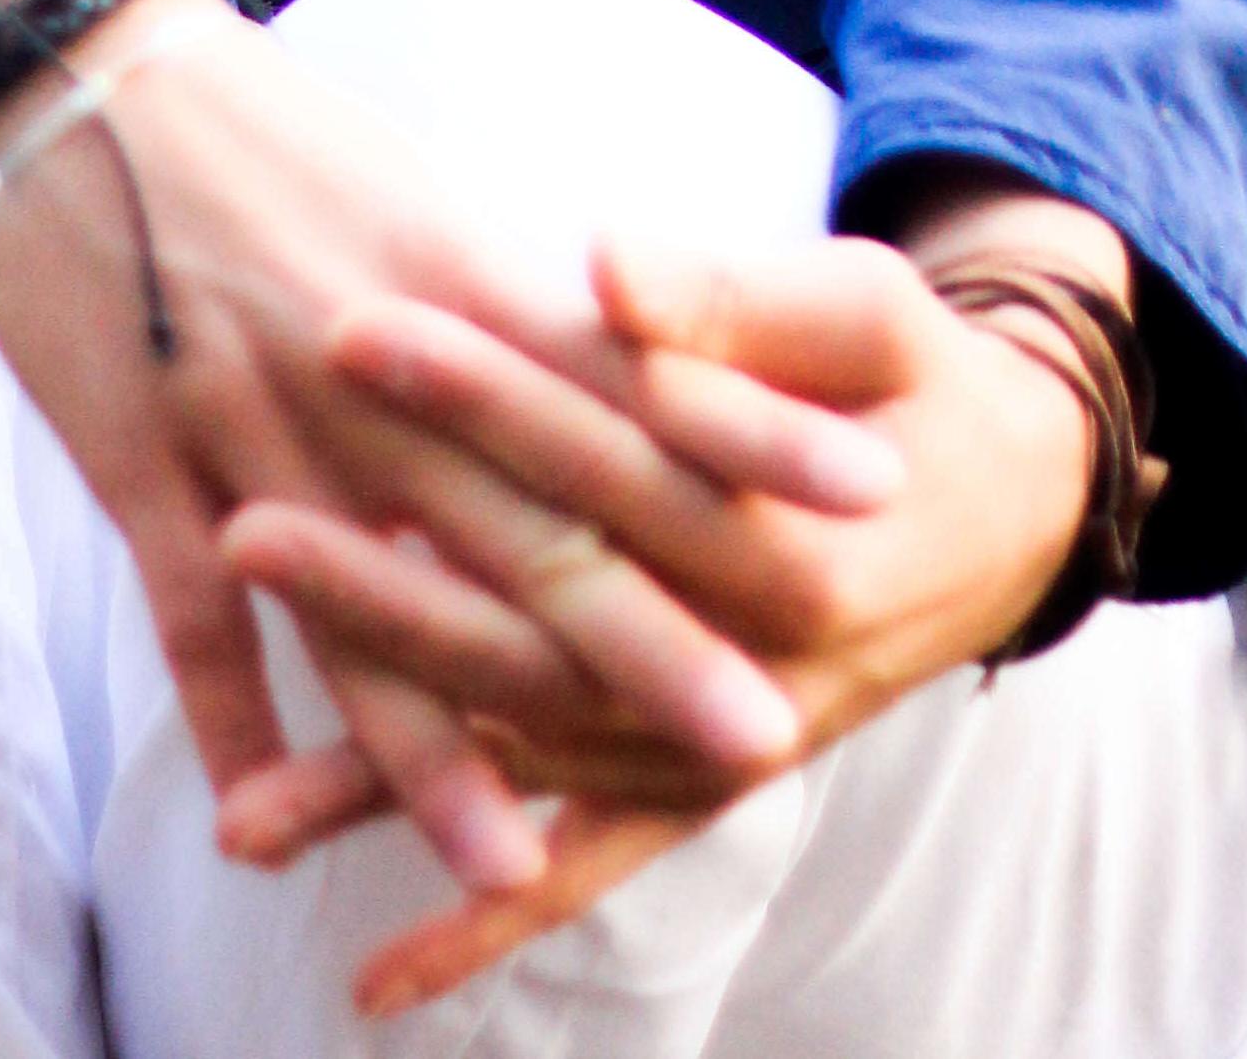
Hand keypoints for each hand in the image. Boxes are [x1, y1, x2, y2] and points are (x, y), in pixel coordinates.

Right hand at [0, 0, 893, 911]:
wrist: (75, 74)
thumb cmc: (254, 132)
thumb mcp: (406, 196)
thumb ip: (509, 297)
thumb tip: (625, 357)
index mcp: (458, 276)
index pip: (631, 372)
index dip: (750, 436)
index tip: (871, 492)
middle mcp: (378, 363)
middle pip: (528, 522)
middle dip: (648, 639)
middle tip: (765, 737)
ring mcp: (255, 418)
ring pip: (366, 608)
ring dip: (438, 745)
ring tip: (517, 854)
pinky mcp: (140, 452)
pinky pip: (193, 610)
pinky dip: (232, 711)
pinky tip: (265, 808)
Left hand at [219, 208, 1111, 1011]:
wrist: (1009, 503)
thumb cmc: (907, 377)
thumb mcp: (857, 305)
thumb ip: (728, 293)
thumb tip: (606, 268)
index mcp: (793, 527)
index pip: (608, 455)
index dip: (482, 391)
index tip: (353, 328)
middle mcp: (755, 665)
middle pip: (544, 622)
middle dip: (387, 583)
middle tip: (245, 531)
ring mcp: (721, 742)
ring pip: (537, 756)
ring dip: (391, 778)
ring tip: (238, 811)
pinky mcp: (705, 783)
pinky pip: (591, 864)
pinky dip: (488, 922)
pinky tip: (376, 978)